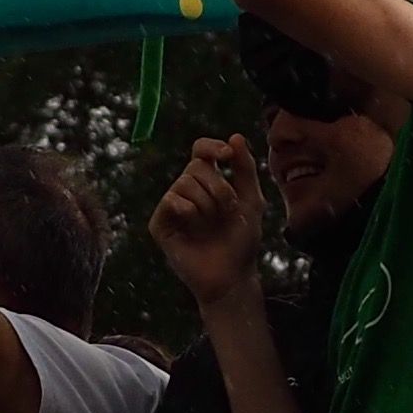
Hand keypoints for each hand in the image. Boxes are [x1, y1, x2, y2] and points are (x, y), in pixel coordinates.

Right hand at [149, 134, 267, 305]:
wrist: (232, 276)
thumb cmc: (242, 241)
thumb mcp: (252, 200)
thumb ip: (245, 168)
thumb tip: (235, 136)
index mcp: (208, 181)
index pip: (200, 150)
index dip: (211, 146)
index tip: (227, 155)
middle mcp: (187, 190)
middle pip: (196, 166)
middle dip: (219, 187)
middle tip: (228, 211)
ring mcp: (172, 206)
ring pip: (184, 182)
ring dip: (207, 203)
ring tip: (212, 224)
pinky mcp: (160, 224)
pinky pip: (170, 201)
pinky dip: (188, 210)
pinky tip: (194, 226)